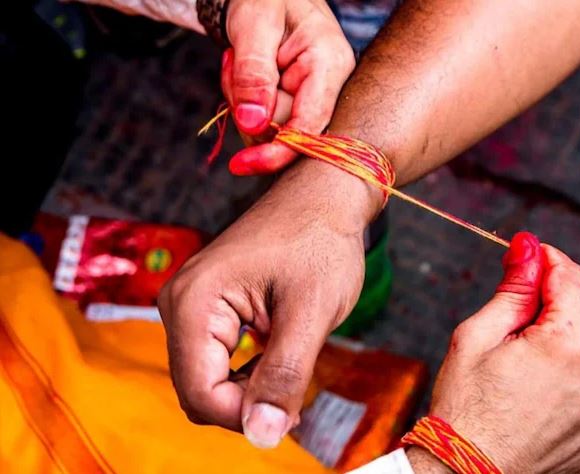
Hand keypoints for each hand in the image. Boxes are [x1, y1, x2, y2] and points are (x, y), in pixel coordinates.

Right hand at [158, 160, 381, 447]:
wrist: (323, 195)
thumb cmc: (320, 241)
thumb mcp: (310, 312)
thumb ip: (284, 376)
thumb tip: (261, 436)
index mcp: (194, 302)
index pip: (199, 393)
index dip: (245, 415)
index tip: (290, 409)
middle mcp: (179, 303)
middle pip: (198, 390)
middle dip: (247, 403)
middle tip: (297, 387)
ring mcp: (190, 304)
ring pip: (208, 379)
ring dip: (249, 388)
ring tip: (293, 364)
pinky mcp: (207, 306)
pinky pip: (216, 359)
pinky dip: (247, 371)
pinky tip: (279, 356)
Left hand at [220, 0, 354, 174]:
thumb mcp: (254, 26)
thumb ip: (254, 74)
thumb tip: (254, 123)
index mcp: (330, 66)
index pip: (310, 126)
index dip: (278, 151)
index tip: (244, 164)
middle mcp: (328, 91)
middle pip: (283, 132)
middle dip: (247, 107)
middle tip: (233, 64)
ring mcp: (312, 103)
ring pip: (269, 132)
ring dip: (241, 104)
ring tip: (239, 63)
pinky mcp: (296, 109)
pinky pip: (264, 127)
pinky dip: (243, 106)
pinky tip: (245, 75)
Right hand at [421, 233, 579, 472]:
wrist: (464, 470)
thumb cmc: (465, 405)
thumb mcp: (479, 335)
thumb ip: (513, 288)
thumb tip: (528, 248)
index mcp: (569, 345)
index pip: (569, 279)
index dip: (546, 259)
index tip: (527, 252)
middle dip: (550, 304)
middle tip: (510, 316)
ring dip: (561, 342)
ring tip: (518, 364)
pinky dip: (570, 376)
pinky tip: (535, 389)